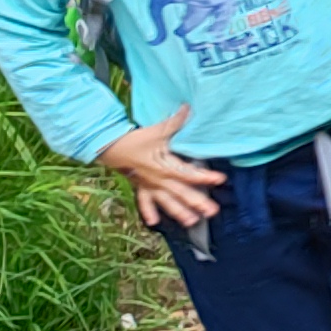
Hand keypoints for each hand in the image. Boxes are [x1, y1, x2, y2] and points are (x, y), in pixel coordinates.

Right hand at [99, 108, 223, 227]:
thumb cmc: (136, 140)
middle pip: (181, 193)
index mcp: (165, 166)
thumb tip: (189, 107)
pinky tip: (154, 223)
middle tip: (212, 212)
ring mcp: (149, 186)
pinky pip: (144, 202)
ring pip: (166, 202)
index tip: (220, 180)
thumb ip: (176, 122)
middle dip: (197, 202)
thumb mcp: (157, 131)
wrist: (110, 148)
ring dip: (179, 212)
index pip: (189, 173)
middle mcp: (159, 180)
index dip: (205, 176)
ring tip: (192, 222)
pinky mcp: (141, 187)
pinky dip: (148, 212)